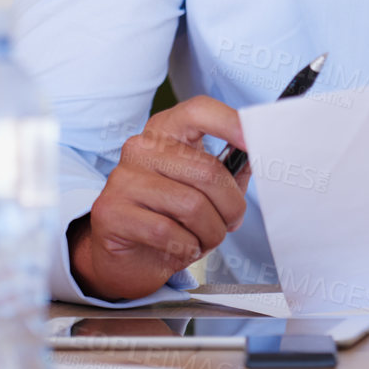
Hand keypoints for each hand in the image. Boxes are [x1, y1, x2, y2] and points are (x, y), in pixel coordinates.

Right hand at [68, 97, 248, 301]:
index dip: (230, 123)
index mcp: (166, 131)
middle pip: (207, 171)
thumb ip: (231, 169)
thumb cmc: (173, 218)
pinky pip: (167, 232)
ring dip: (210, 233)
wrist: (129, 257)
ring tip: (203, 239)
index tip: (255, 141)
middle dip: (231, 207)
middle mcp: (141, 147)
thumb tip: (257, 154)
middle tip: (231, 222)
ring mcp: (122, 178)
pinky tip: (180, 247)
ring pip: (192, 205)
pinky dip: (186, 247)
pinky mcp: (110, 211)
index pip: (199, 111)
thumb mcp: (208, 190)